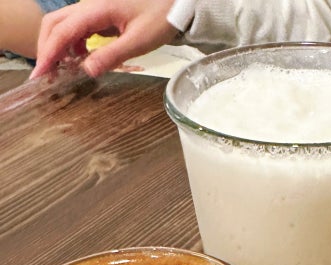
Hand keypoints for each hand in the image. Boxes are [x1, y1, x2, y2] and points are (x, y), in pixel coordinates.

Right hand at [31, 0, 178, 78]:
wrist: (172, 3)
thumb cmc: (159, 18)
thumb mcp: (138, 41)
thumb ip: (112, 55)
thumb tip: (87, 70)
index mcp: (96, 10)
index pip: (62, 32)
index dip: (48, 54)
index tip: (40, 73)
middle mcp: (88, 6)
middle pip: (54, 24)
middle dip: (47, 49)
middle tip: (46, 74)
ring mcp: (92, 8)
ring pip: (63, 24)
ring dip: (57, 46)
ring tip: (61, 70)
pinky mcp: (99, 14)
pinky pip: (76, 27)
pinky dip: (71, 43)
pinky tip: (79, 58)